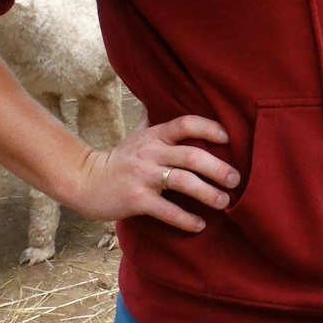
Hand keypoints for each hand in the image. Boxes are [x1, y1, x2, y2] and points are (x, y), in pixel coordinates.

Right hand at [66, 114, 238, 233]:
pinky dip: (186, 219)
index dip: (208, 128)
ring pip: (183, 182)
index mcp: (154, 136)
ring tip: (224, 202)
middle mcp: (151, 153)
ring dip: (208, 193)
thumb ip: (152, 119)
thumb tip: (160, 97)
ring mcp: (144, 176)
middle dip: (218, 168)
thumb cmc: (119, 159)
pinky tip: (200, 224)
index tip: (227, 138)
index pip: (185, 124)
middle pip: (191, 156)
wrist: (86, 181)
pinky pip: (167, 210)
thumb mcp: (137, 135)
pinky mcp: (137, 200)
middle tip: (236, 179)